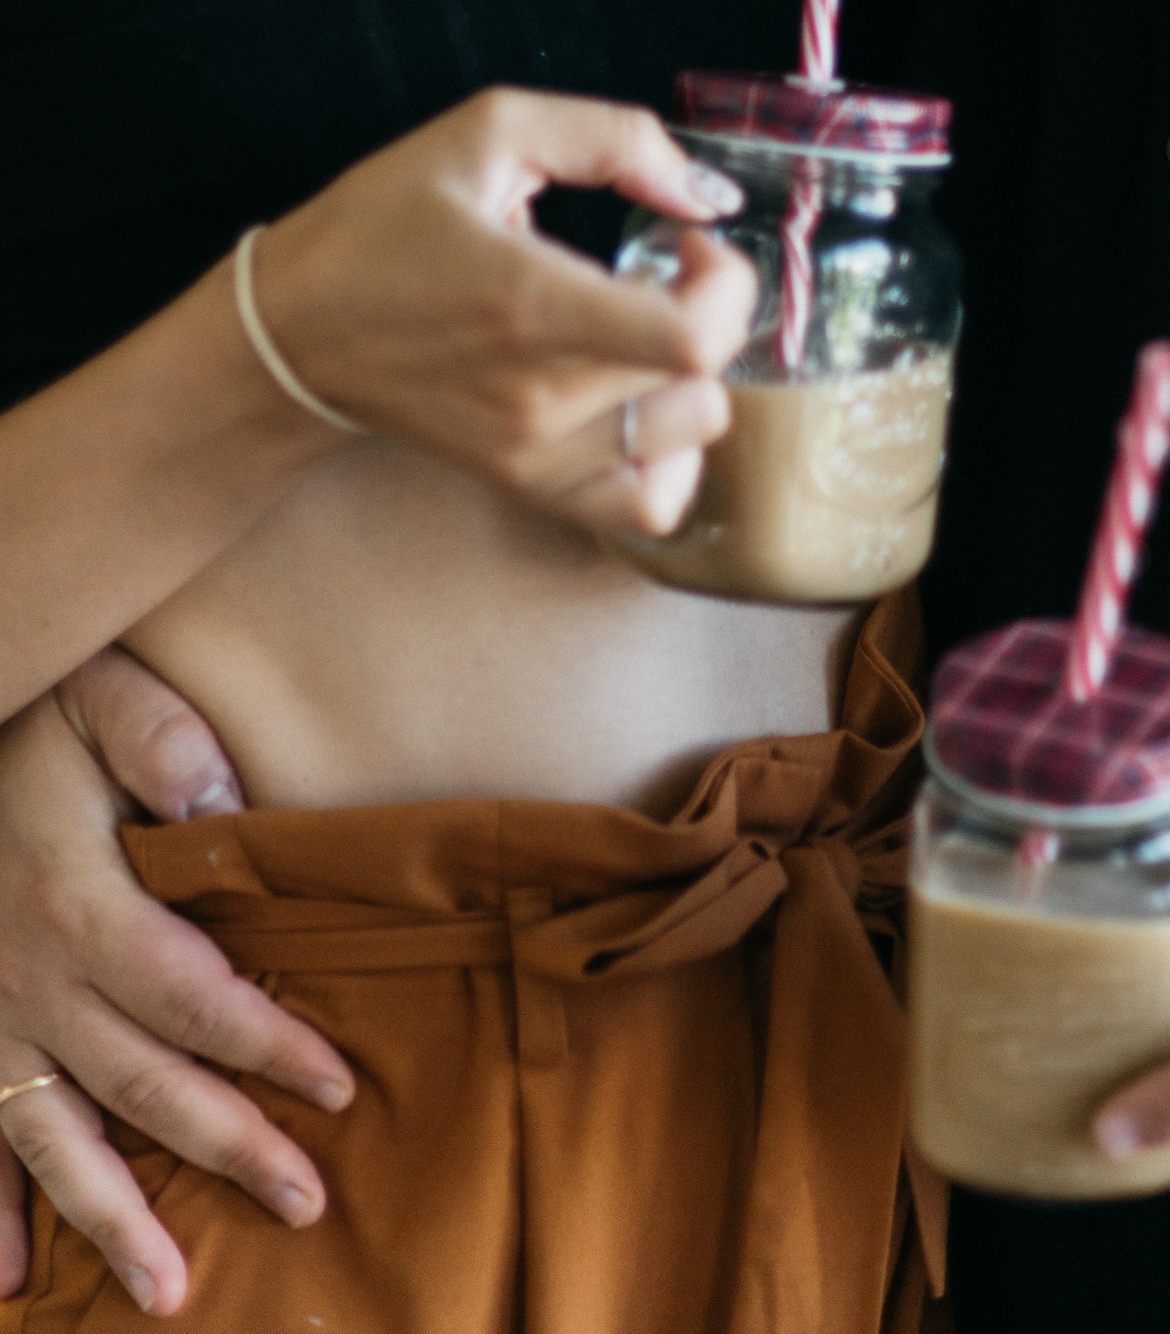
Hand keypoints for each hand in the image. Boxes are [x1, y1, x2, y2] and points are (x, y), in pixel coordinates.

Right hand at [0, 662, 353, 1317]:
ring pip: (57, 1138)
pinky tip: (10, 1279)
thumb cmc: (30, 721)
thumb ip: (161, 741)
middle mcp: (34, 983)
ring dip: (113, 1220)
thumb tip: (222, 806)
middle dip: (227, 1149)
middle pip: (144, 1084)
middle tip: (305, 1203)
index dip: (267, 1045)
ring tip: (171, 1294)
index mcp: (83, 906)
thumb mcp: (98, 695)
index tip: (337, 1088)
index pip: (194, 995)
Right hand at [241, 89, 755, 546]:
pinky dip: (670, 457)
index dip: (726, 284)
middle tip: (666, 275)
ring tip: (648, 336)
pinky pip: (646, 506)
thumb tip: (706, 194)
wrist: (292, 333)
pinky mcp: (526, 487)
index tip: (689, 243)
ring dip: (694, 381)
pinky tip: (639, 402)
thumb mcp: (487, 132)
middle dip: (712, 314)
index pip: (691, 338)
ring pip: (688, 443)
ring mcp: (534, 456)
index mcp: (532, 304)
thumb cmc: (384, 222)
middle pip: (702, 386)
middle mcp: (539, 397)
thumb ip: (611, 139)